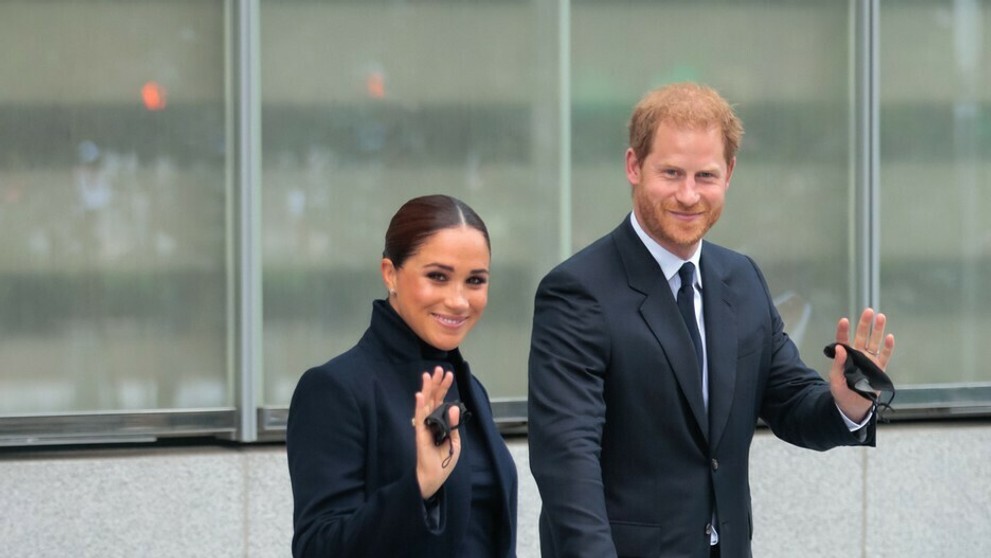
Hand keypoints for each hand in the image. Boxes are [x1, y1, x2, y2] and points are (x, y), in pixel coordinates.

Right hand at [413, 366, 461, 498]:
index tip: (449, 375)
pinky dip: (420, 406)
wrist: (434, 477)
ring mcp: (424, 426)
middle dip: (436, 383)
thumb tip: (453, 407)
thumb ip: (454, 424)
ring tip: (428, 375)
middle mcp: (431, 421)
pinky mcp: (420, 433)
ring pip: (425, 403)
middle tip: (438, 369)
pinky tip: (420, 395)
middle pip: (433, 398)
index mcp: (440, 422)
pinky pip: (419, 417)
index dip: (445, 388)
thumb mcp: (455, 441)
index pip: (441, 401)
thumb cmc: (443, 461)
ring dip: (427, 389)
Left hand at [829, 308, 894, 421]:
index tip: (844, 320)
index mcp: (845, 358)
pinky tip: (889, 337)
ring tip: (880, 317)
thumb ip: (838, 364)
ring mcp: (870, 362)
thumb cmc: (842, 393)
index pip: (843, 341)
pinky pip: (885, 356)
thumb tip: (839, 348)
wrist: (853, 407)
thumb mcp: (836, 380)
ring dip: (878, 331)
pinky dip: (888, 347)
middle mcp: (858, 356)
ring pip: (874, 343)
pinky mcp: (879, 369)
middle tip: (868, 311)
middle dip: (864, 324)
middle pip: (862, 337)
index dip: (843, 331)